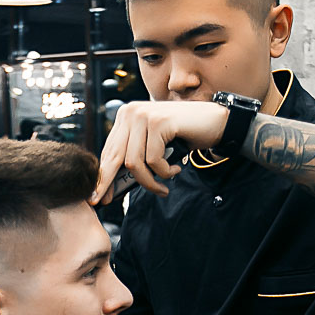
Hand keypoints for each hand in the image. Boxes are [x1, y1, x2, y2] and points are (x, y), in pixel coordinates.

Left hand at [91, 101, 228, 203]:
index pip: (109, 151)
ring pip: (134, 162)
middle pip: (115, 157)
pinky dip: (165, 172)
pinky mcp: (159, 122)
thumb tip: (110, 185)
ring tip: (163, 186)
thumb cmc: (185, 137)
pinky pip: (153, 160)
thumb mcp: (153, 146)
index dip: (103, 176)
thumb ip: (134, 157)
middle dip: (110, 183)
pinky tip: (176, 169)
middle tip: (107, 202)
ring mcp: (144, 115)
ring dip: (150, 181)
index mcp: (126, 116)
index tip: (98, 196)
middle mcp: (131, 112)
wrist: (216, 122)